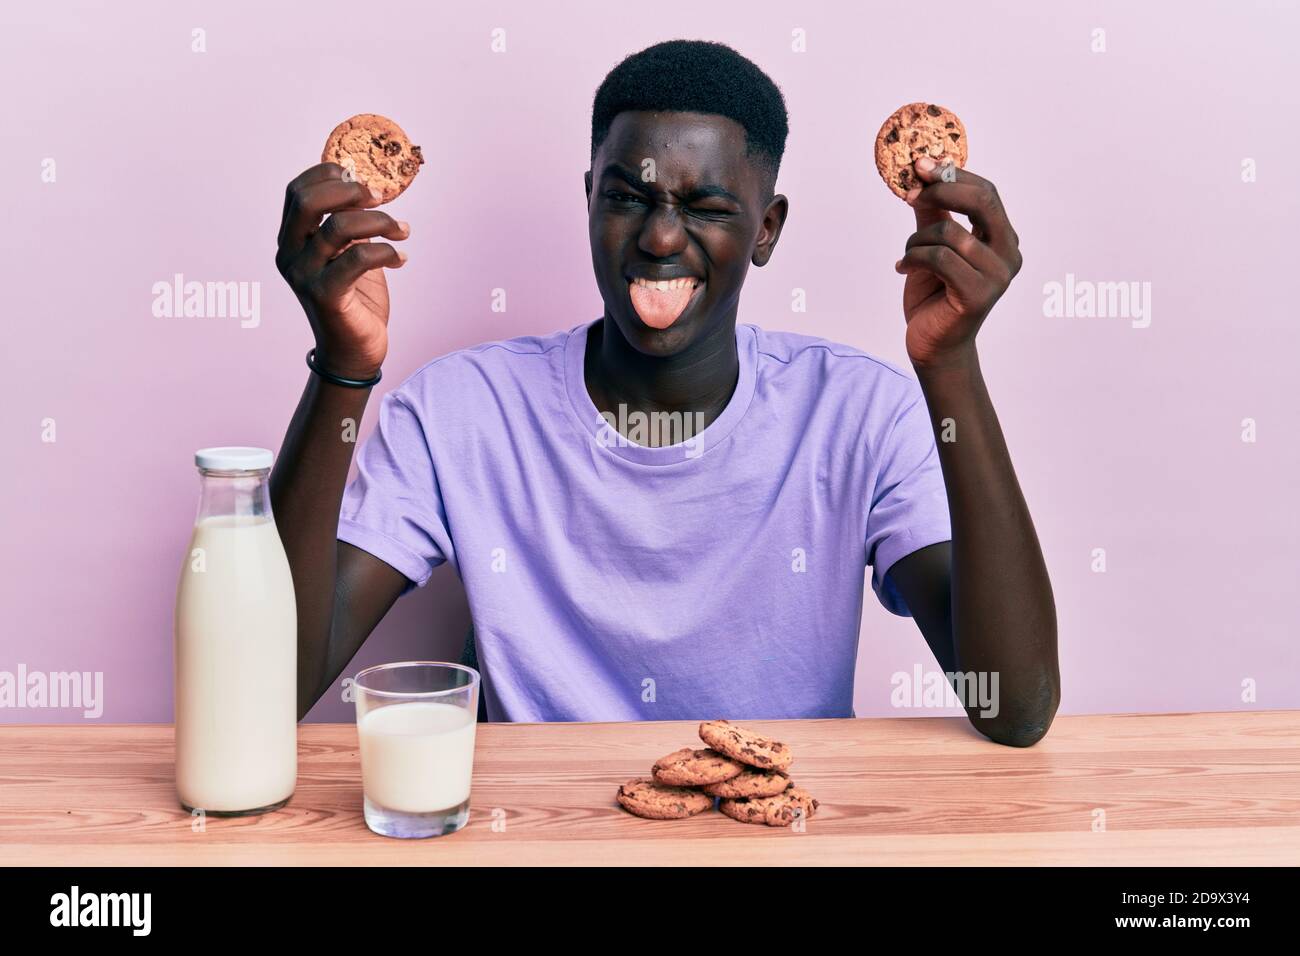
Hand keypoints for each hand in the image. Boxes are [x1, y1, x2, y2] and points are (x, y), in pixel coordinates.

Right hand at [275, 163, 409, 378]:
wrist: (354, 350)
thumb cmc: (355, 298)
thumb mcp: (349, 252)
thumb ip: (349, 223)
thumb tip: (365, 186)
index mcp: (291, 240)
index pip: (298, 191)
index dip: (329, 175)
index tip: (363, 179)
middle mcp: (288, 255)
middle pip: (307, 201)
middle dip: (350, 191)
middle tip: (381, 198)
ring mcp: (303, 275)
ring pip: (339, 227)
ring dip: (380, 221)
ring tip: (403, 231)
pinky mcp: (324, 295)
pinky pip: (358, 258)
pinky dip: (387, 252)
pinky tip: (402, 258)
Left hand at [894, 157, 1021, 369]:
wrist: (933, 344)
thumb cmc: (935, 294)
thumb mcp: (932, 245)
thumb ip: (933, 212)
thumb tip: (922, 172)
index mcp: (1002, 238)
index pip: (985, 193)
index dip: (952, 175)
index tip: (920, 166)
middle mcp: (1008, 254)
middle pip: (981, 201)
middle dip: (940, 191)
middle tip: (909, 195)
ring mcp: (997, 276)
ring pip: (949, 233)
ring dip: (916, 239)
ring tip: (907, 255)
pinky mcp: (978, 295)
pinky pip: (939, 258)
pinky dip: (913, 258)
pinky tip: (903, 268)